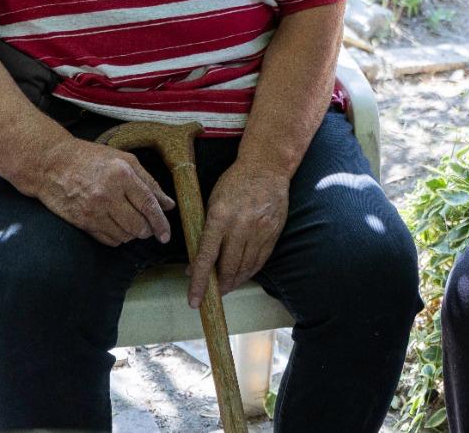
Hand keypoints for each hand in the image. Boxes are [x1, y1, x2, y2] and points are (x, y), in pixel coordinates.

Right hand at [35, 137, 174, 246]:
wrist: (52, 164)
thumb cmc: (92, 158)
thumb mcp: (125, 160)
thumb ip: (149, 182)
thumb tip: (169, 205)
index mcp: (122, 175)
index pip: (148, 205)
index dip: (160, 223)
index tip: (166, 235)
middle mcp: (107, 195)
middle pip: (137, 225)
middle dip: (147, 230)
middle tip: (149, 227)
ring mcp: (92, 211)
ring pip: (124, 236)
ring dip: (132, 235)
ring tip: (132, 224)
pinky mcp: (81, 222)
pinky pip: (107, 240)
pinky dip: (117, 238)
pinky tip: (118, 227)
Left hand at [186, 163, 289, 306]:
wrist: (267, 167)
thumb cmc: (234, 182)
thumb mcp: (213, 203)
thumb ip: (205, 232)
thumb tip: (194, 263)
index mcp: (220, 217)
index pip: (206, 257)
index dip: (199, 282)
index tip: (194, 300)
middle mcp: (241, 226)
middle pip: (228, 267)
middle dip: (218, 285)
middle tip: (212, 293)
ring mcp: (260, 230)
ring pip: (245, 267)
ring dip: (234, 281)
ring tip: (226, 286)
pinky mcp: (273, 232)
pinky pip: (260, 259)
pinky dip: (250, 271)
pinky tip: (243, 275)